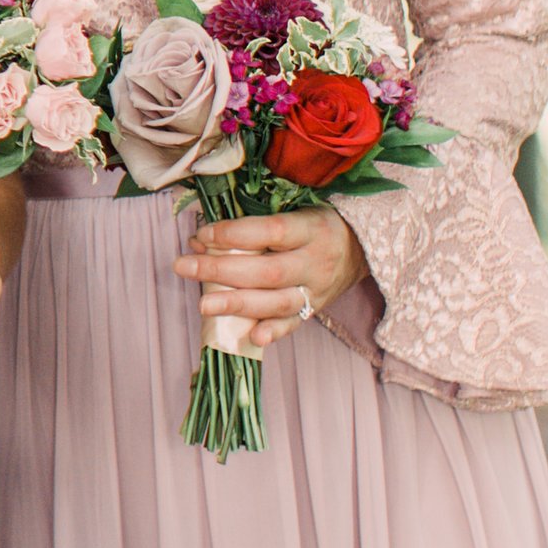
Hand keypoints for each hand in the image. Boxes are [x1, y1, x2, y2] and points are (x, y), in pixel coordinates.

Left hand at [174, 205, 365, 351]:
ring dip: (237, 304)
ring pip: (277, 302)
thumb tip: (201, 239)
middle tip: (184, 267)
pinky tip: (251, 337)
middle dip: (221, 271)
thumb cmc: (317, 223)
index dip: (234, 234)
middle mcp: (316, 262)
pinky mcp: (315, 310)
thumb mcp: (296, 210)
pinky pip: (294, 324)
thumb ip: (254, 224)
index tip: (202, 235)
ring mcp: (317, 290)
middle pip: (268, 271)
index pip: (270, 231)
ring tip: (203, 305)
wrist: (363, 248)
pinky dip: (273, 332)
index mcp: (311, 229)